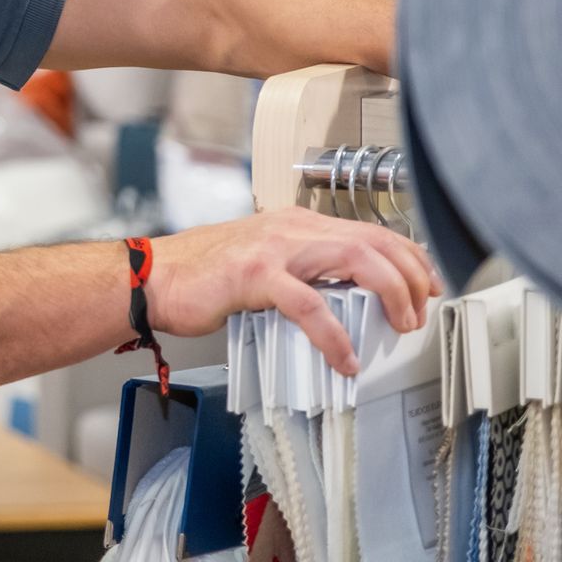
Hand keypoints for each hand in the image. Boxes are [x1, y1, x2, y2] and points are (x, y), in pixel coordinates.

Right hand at [146, 207, 441, 374]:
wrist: (152, 277)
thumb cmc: (202, 275)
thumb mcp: (264, 262)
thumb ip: (304, 270)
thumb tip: (346, 295)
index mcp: (295, 223)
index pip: (370, 230)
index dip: (409, 257)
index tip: (427, 284)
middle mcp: (290, 227)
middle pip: (375, 241)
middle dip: (411, 277)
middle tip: (420, 312)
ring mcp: (274, 249)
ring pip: (355, 259)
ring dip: (390, 294)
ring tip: (398, 326)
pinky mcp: (254, 276)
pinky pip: (310, 304)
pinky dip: (335, 334)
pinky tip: (344, 357)